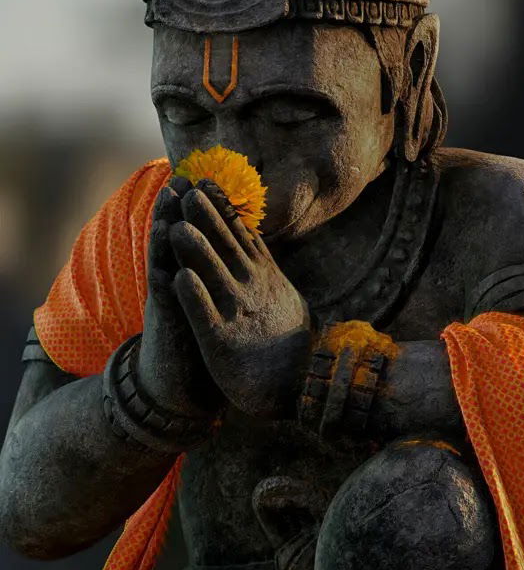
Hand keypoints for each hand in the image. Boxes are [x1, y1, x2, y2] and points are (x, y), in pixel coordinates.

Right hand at [136, 179, 220, 419]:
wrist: (179, 389)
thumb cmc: (206, 348)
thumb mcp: (219, 310)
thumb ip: (226, 285)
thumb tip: (247, 262)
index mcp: (198, 281)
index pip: (203, 241)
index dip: (207, 214)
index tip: (212, 182)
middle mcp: (180, 285)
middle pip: (181, 240)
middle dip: (183, 209)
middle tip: (185, 176)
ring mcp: (170, 301)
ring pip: (167, 257)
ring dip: (166, 227)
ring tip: (169, 197)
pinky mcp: (167, 322)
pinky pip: (165, 293)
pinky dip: (165, 271)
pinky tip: (166, 252)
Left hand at [169, 182, 311, 419]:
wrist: (300, 387)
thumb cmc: (288, 343)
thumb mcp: (284, 296)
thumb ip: (268, 269)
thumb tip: (258, 245)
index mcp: (265, 276)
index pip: (241, 234)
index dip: (222, 208)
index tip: (206, 182)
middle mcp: (253, 289)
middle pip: (226, 246)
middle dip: (207, 218)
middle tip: (189, 191)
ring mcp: (238, 314)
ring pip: (214, 275)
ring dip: (196, 250)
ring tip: (177, 226)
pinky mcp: (223, 342)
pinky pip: (206, 315)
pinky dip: (193, 296)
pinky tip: (178, 279)